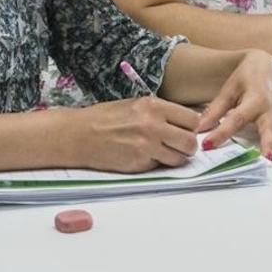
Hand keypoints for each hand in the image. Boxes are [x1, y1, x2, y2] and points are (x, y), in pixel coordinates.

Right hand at [72, 96, 201, 172]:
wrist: (79, 135)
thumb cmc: (105, 118)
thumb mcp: (136, 104)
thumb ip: (161, 112)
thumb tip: (186, 122)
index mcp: (154, 106)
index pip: (193, 119)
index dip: (192, 127)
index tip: (187, 129)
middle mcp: (153, 125)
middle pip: (191, 141)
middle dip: (188, 145)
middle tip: (178, 145)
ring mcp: (146, 146)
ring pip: (180, 158)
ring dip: (175, 157)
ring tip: (162, 152)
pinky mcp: (139, 164)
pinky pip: (160, 166)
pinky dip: (157, 164)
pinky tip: (145, 156)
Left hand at [197, 51, 271, 161]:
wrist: (266, 66)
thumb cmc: (246, 77)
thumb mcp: (229, 89)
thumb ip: (215, 110)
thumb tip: (200, 129)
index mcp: (254, 99)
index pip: (236, 118)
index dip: (222, 132)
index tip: (208, 145)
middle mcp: (269, 109)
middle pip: (268, 127)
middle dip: (268, 142)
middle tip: (266, 158)